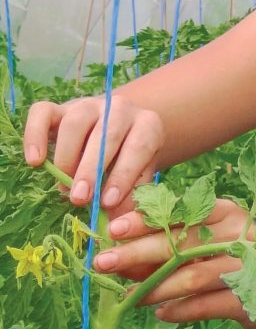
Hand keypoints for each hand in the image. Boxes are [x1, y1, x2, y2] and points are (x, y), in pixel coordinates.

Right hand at [23, 96, 165, 212]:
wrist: (115, 131)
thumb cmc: (129, 160)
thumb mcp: (140, 174)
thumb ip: (133, 195)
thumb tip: (116, 224)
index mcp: (148, 125)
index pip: (139, 148)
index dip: (123, 176)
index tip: (107, 202)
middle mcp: (120, 109)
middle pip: (106, 135)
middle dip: (91, 170)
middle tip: (80, 198)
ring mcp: (88, 105)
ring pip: (75, 124)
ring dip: (67, 158)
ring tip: (64, 188)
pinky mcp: (59, 107)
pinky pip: (42, 113)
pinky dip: (34, 136)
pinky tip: (35, 161)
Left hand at [95, 199, 255, 328]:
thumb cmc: (240, 268)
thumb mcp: (209, 249)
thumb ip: (173, 246)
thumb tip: (121, 254)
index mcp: (229, 214)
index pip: (182, 211)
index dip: (148, 218)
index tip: (113, 228)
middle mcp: (242, 235)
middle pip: (183, 242)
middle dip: (139, 253)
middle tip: (104, 263)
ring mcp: (251, 266)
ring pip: (194, 275)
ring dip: (156, 288)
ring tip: (130, 298)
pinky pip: (210, 304)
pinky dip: (183, 310)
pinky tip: (163, 315)